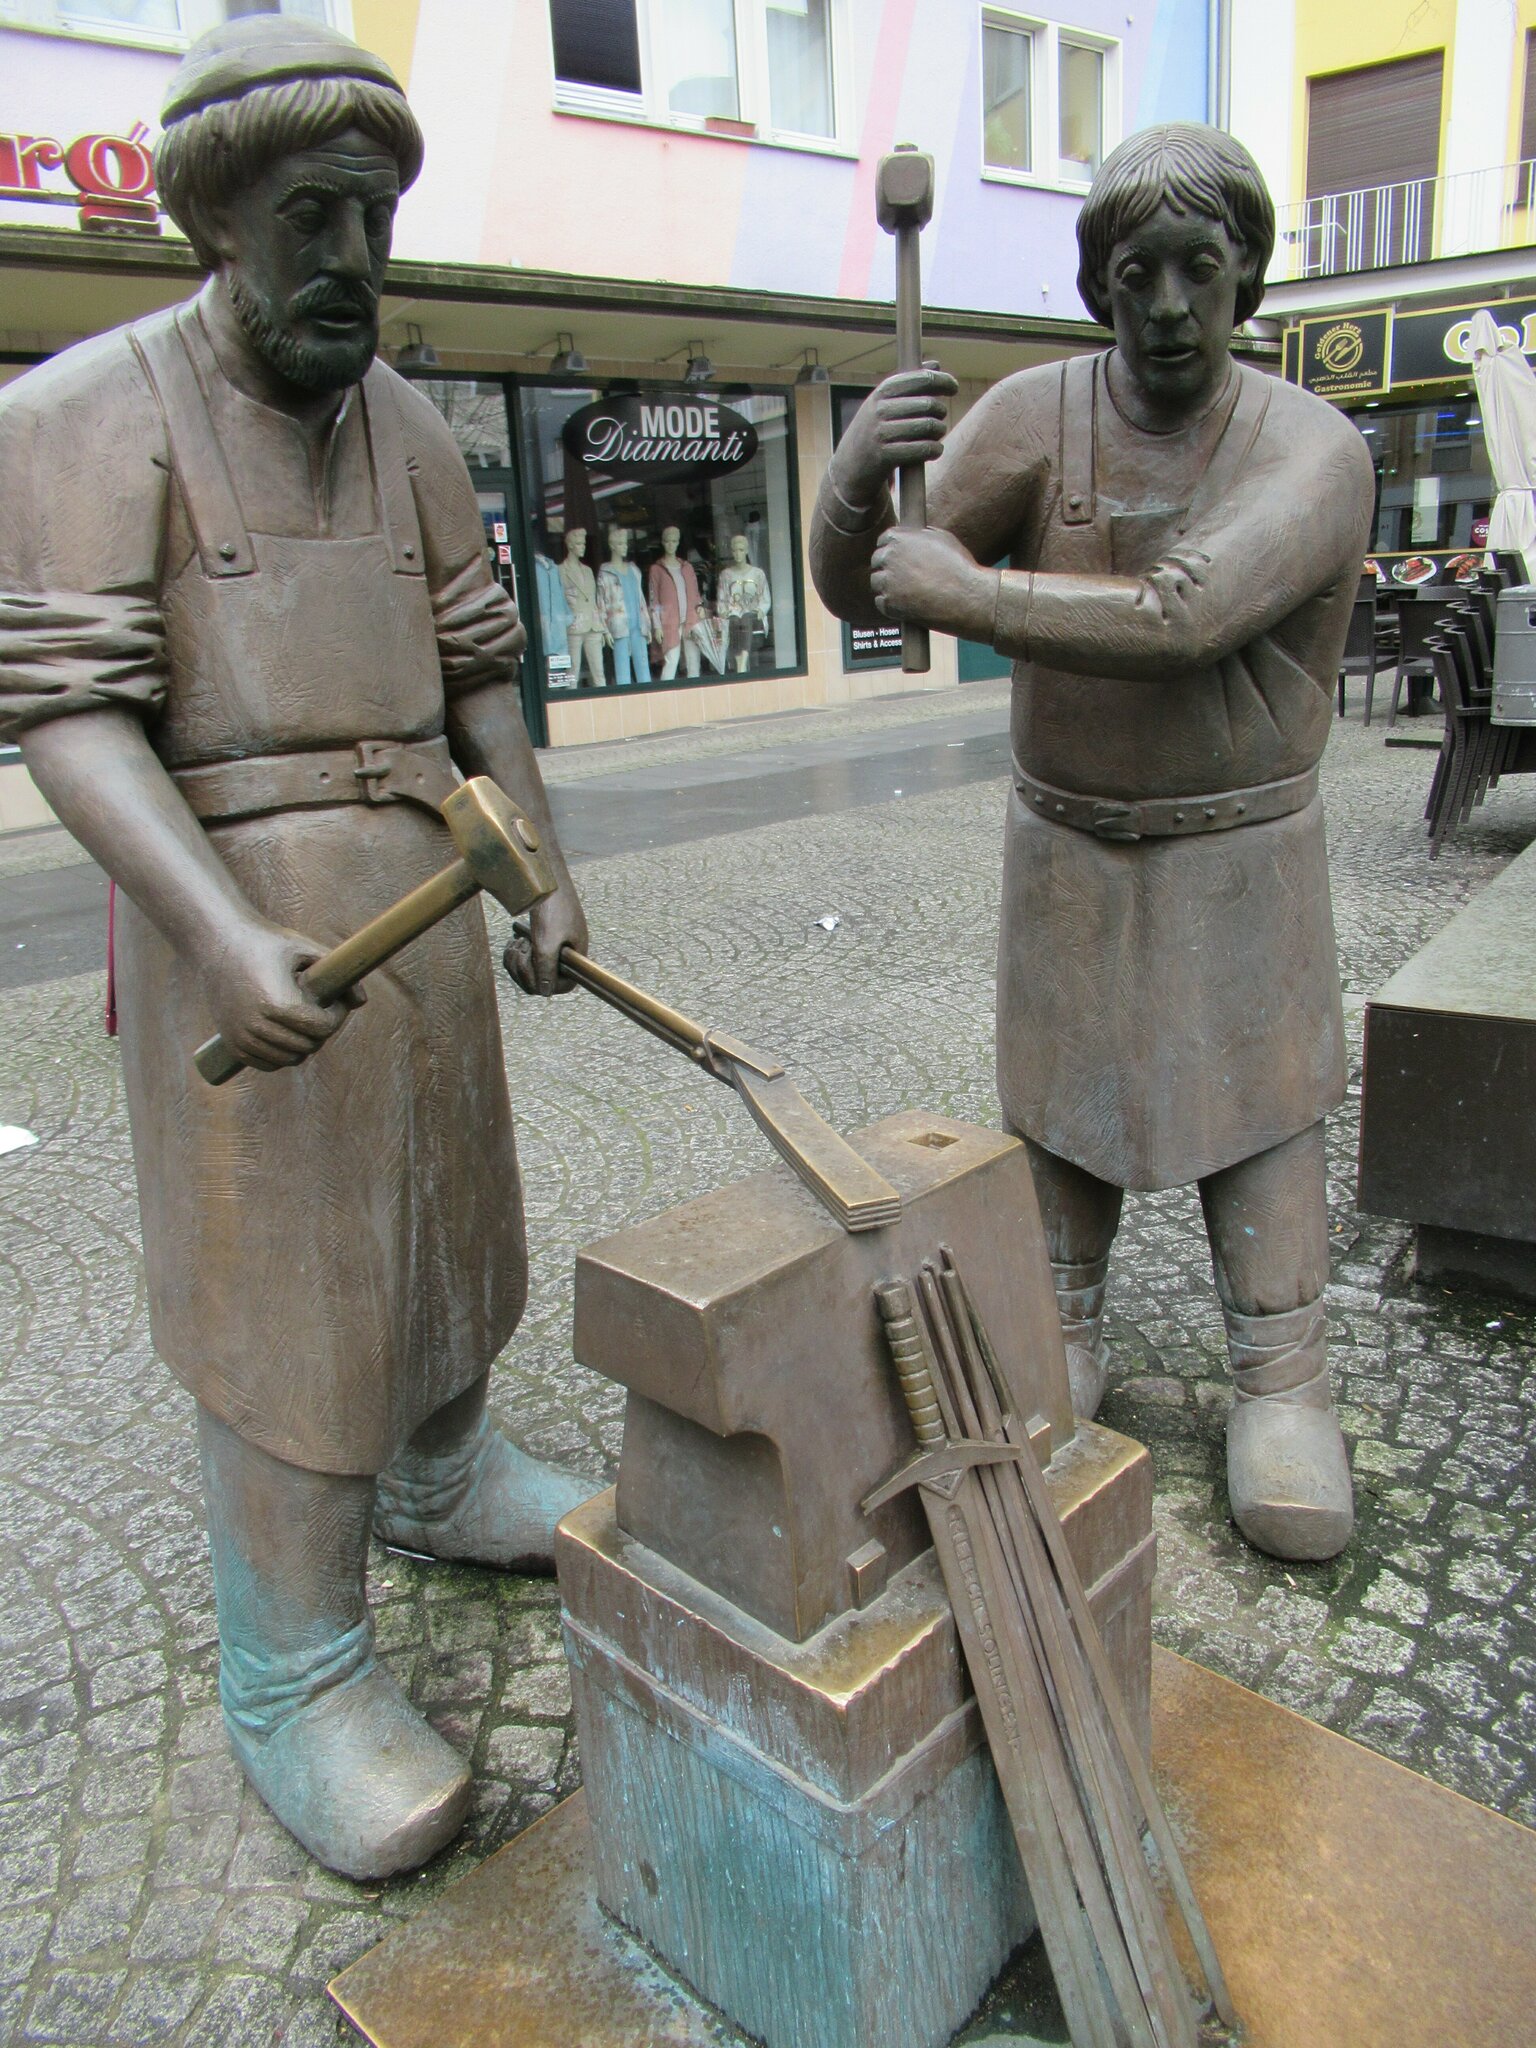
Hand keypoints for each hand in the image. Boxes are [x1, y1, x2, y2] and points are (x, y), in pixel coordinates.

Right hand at [200, 919, 359, 1071]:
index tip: (335, 1001)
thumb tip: (362, 1002)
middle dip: (323, 1029)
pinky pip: (270, 1064)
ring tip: (306, 1018)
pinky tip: (289, 1032)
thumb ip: (337, 974)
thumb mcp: (305, 948)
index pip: (321, 1028)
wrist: (219, 943)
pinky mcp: (233, 1045)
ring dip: (305, 1043)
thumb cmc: (267, 942)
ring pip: (291, 1058)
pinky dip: (285, 1055)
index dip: (337, 1016)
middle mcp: (256, 1025)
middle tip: (322, 1008)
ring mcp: (242, 1037)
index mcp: (276, 1003)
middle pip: (309, 1045)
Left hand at [503, 878, 587, 996]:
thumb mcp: (546, 942)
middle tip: (519, 949)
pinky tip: (514, 940)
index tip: (531, 963)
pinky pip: (527, 958)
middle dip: (523, 970)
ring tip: (515, 944)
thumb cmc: (551, 908)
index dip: (542, 983)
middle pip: (542, 982)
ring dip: (517, 962)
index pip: (561, 986)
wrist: (545, 877)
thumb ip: (546, 969)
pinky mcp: (543, 939)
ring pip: (531, 971)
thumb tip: (545, 993)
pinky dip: (516, 953)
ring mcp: (555, 947)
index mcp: (576, 957)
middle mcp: (567, 955)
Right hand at [830, 365, 958, 509]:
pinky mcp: (886, 456)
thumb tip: (935, 364)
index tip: (953, 387)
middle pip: (928, 404)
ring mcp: (882, 433)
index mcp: (882, 392)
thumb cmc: (874, 431)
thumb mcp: (884, 403)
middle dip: (940, 411)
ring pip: (928, 426)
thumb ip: (909, 383)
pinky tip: (935, 449)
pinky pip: (923, 448)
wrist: (849, 466)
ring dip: (939, 431)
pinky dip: (935, 449)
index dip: (942, 381)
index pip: (921, 379)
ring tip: (937, 434)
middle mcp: (880, 410)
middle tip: (940, 419)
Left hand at [871, 526, 994, 637]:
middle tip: (904, 576)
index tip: (900, 557)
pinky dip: (891, 604)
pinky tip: (908, 603)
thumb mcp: (942, 538)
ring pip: (877, 582)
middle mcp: (888, 557)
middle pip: (877, 561)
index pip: (883, 540)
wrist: (966, 596)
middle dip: (889, 567)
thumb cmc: (958, 566)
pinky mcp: (888, 603)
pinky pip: (881, 602)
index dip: (893, 549)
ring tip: (908, 590)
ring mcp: (886, 581)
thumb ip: (921, 535)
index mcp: (898, 538)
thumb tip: (915, 536)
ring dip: (888, 585)